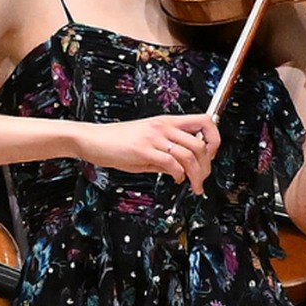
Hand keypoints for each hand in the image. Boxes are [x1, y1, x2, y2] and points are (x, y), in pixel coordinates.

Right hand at [77, 114, 218, 192]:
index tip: (211, 155)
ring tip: (194, 184)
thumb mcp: (148, 142)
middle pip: (200, 144)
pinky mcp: (144, 150)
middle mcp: (163, 126)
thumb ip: (167, 153)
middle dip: (207, 166)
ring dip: (196, 174)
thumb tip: (184, 168)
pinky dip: (179, 175)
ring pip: (189, 154)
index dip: (214, 139)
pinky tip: (177, 179)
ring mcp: (154, 137)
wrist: (92, 139)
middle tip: (203, 178)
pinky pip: (171, 163)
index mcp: (167, 121)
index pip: (205, 121)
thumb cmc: (117, 141)